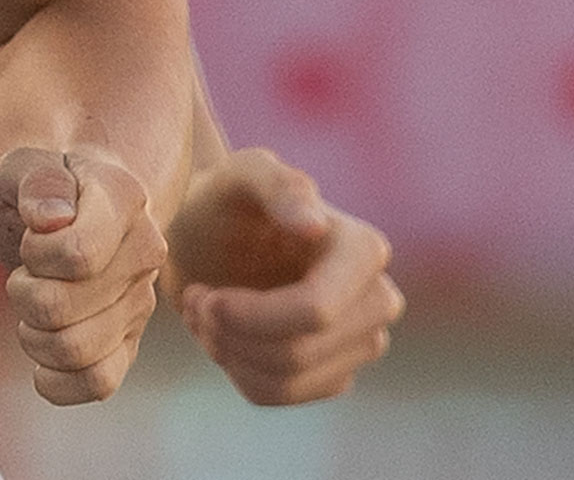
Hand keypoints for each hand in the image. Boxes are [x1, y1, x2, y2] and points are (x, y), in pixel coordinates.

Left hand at [0, 146, 164, 403]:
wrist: (70, 206)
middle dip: (23, 292)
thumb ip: (37, 181)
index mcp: (124, 201)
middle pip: (61, 308)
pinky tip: (40, 353)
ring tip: (33, 306)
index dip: (35, 255)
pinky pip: (97, 384)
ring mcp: (141, 302)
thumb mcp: (26, 165)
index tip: (31, 237)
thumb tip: (50, 221)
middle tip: (26, 272)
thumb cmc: (43, 185)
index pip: (77, 256)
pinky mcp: (128, 343)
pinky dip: (56, 380)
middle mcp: (145, 254)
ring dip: (33, 334)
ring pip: (76, 351)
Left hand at [170, 149, 401, 404]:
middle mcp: (378, 300)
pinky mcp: (332, 372)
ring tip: (203, 311)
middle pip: (298, 352)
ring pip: (288, 380)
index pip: (316, 312)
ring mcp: (361, 341)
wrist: (207, 234)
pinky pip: (277, 395)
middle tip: (196, 299)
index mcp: (363, 250)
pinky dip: (234, 370)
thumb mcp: (239, 176)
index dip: (249, 316)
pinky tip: (220, 334)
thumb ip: (276, 184)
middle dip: (231, 333)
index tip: (202, 295)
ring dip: (226, 351)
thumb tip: (316, 227)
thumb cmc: (225, 199)